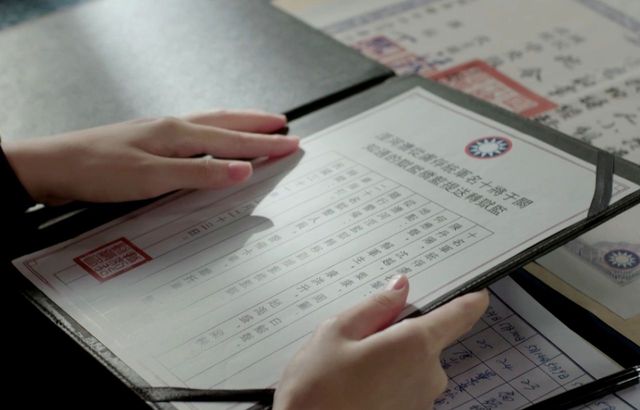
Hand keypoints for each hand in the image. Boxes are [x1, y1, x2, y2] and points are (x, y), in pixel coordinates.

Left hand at [2, 110, 298, 204]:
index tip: (291, 143)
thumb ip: (199, 174)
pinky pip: (197, 132)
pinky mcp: (152, 142)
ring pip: (212, 123)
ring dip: (240, 123)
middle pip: (227, 121)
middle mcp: (173, 127)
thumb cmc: (98, 171)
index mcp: (178, 133)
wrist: (56, 167)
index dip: (266, 143)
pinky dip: (217, 132)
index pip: (234, 138)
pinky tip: (213, 140)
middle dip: (259, 123)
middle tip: (284, 126)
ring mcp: (162, 132)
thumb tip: (241, 170)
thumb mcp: (152, 178)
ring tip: (259, 124)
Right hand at [274, 275, 488, 409]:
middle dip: (399, 334)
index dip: (469, 301)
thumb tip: (399, 289)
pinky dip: (387, 381)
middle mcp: (427, 376)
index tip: (476, 294)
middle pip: (427, 340)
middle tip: (361, 338)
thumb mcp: (336, 332)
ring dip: (391, 360)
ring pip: (413, 365)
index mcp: (413, 346)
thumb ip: (375, 307)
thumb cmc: (316, 391)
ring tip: (350, 368)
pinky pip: (405, 388)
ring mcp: (421, 401)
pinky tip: (355, 386)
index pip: (459, 315)